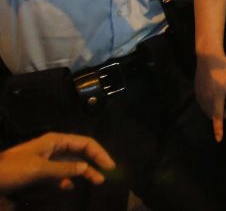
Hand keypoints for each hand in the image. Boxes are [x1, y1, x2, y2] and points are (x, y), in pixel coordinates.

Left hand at [0, 132, 115, 193]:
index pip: (85, 142)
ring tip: (96, 182)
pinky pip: (60, 173)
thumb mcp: (39, 168)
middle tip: (107, 174)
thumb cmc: (13, 169)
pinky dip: (67, 179)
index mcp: (56, 141)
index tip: (110, 166)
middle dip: (94, 162)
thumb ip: (64, 168)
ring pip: (72, 164)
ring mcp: (48, 160)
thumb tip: (86, 167)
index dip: (99, 152)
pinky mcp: (40, 172)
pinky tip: (69, 186)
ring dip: (84, 172)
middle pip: (81, 152)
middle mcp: (54, 148)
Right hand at [194, 52, 225, 141]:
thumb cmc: (223, 67)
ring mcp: (200, 95)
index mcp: (217, 96)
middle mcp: (206, 98)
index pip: (217, 117)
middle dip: (220, 117)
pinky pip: (202, 104)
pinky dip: (208, 107)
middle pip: (211, 115)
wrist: (207, 57)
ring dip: (214, 112)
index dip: (218, 129)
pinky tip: (213, 99)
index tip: (219, 139)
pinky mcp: (196, 91)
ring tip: (223, 105)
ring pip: (206, 110)